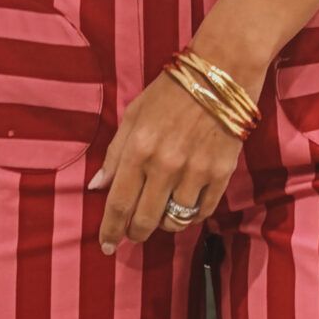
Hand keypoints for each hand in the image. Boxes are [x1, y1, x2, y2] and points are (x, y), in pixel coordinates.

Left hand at [89, 67, 245, 252]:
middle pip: (145, 220)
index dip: (110, 230)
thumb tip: (97, 186)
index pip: (118, 203)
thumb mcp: (134, 114)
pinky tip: (185, 207)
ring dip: (164, 224)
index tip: (106, 246)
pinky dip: (191, 216)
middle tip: (134, 233)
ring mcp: (195, 171)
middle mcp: (165, 165)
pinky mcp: (221, 173)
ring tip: (162, 214)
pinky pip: (202, 211)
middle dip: (135, 233)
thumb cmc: (171, 91)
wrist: (221, 72)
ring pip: (175, 220)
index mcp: (138, 149)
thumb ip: (115, 153)